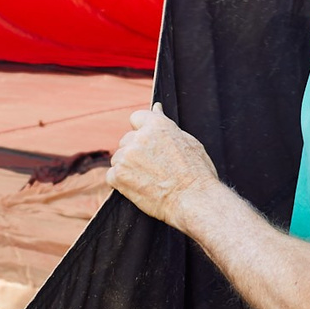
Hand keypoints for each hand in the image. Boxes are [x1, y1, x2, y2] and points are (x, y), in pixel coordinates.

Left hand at [107, 102, 218, 228]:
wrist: (193, 200)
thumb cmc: (197, 173)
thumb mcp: (188, 141)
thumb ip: (166, 125)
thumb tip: (156, 108)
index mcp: (157, 125)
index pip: (137, 118)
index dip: (142, 131)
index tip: (148, 144)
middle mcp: (139, 138)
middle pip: (127, 140)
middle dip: (136, 152)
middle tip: (153, 168)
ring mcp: (127, 156)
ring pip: (118, 158)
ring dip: (127, 167)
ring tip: (148, 180)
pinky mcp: (118, 176)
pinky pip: (112, 176)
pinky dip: (121, 183)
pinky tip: (139, 188)